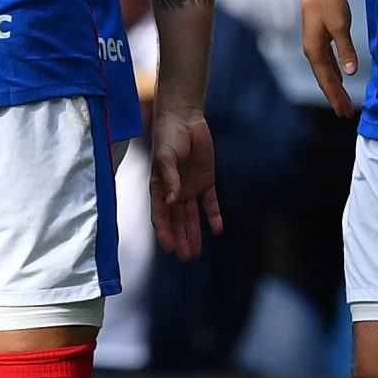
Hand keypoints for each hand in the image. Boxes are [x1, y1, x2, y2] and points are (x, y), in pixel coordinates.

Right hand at [149, 104, 221, 259]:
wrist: (185, 119)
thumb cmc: (168, 136)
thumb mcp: (166, 157)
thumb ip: (170, 179)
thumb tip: (171, 201)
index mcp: (159, 188)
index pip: (161, 215)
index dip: (164, 232)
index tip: (168, 249)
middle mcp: (174, 192)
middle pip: (177, 221)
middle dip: (180, 239)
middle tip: (185, 258)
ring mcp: (190, 188)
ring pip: (192, 217)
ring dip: (194, 234)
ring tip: (196, 253)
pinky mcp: (206, 181)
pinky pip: (210, 203)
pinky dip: (214, 216)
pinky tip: (218, 230)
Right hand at [301, 0, 359, 118]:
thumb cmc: (329, 1)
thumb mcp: (340, 25)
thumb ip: (345, 49)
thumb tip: (351, 73)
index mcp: (314, 50)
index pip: (326, 80)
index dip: (336, 97)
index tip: (344, 113)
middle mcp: (311, 51)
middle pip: (324, 80)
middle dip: (335, 97)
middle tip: (346, 114)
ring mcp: (313, 45)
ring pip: (324, 72)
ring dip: (334, 88)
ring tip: (343, 102)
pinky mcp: (318, 38)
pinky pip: (326, 63)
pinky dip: (333, 75)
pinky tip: (340, 80)